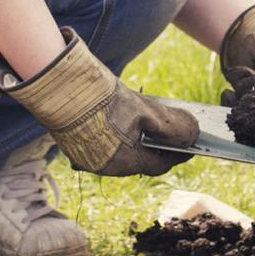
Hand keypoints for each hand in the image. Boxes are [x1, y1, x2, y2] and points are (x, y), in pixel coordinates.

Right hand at [1, 29, 199, 176]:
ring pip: (122, 154)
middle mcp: (107, 168)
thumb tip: (194, 134)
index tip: (192, 144)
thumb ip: (173, 126)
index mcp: (126, 162)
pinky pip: (104, 148)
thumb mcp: (146, 109)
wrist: (60, 87)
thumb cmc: (104, 99)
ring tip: (145, 123)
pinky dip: (116, 138)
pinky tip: (120, 121)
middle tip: (170, 132)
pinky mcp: (75, 149)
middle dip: (157, 147)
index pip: (162, 164)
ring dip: (136, 142)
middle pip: (141, 161)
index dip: (180, 153)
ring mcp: (88, 160)